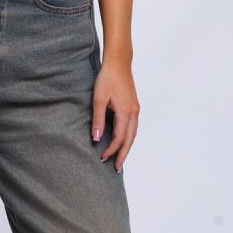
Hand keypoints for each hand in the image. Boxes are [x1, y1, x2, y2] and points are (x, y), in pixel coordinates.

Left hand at [92, 57, 139, 171]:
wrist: (118, 63)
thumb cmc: (107, 79)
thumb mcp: (98, 99)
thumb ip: (98, 119)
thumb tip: (97, 138)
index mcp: (125, 112)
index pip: (119, 138)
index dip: (111, 150)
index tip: (102, 158)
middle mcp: (133, 113)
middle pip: (130, 140)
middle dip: (123, 155)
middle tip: (117, 169)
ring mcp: (135, 109)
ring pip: (133, 134)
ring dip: (127, 147)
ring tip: (120, 159)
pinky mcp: (133, 106)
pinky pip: (133, 127)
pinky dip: (129, 137)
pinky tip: (123, 141)